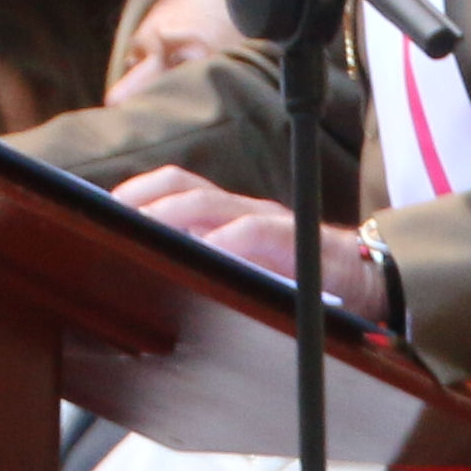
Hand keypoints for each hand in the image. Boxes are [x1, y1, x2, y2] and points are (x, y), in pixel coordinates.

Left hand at [108, 172, 388, 318]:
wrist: (374, 284)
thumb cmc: (303, 284)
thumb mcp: (247, 273)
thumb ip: (211, 268)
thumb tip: (153, 281)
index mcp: (228, 215)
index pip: (174, 187)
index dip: (136, 193)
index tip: (96, 211)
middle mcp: (243, 210)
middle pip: (181, 186)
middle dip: (140, 200)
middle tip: (105, 222)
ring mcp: (268, 221)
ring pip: (209, 203)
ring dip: (168, 215)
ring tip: (140, 233)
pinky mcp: (292, 240)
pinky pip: (253, 232)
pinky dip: (223, 241)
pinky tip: (201, 254)